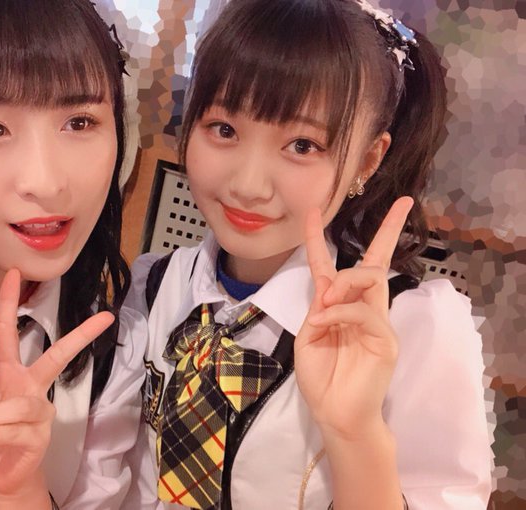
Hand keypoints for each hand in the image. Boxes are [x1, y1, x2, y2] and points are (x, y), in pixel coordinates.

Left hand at [0, 268, 113, 505]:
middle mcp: (30, 387)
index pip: (8, 332)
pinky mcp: (41, 435)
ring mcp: (40, 410)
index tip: (14, 273)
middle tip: (105, 318)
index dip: (8, 302)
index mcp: (10, 373)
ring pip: (18, 405)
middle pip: (57, 357)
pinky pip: (16, 429)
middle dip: (80, 337)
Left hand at [294, 197, 412, 440]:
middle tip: (357, 255)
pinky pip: (364, 311)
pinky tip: (324, 324)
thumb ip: (319, 308)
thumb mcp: (308, 336)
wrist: (335, 413)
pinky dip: (339, 314)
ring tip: (324, 307)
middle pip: (375, 261)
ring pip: (371, 277)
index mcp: (338, 306)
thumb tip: (331, 286)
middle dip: (386, 232)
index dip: (320, 237)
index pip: (332, 264)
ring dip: (343, 284)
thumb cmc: (321, 377)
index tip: (313, 209)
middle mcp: (362, 308)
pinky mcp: (386, 338)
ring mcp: (377, 322)